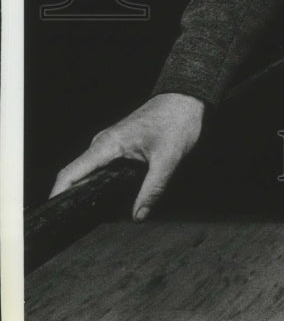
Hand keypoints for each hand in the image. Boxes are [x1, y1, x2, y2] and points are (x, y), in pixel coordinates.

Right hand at [49, 93, 204, 220]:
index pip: (70, 173)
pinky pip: (102, 168)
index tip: (58, 215)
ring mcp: (110, 144)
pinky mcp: (119, 146)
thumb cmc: (177, 120)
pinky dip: (102, 182)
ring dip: (90, 191)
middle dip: (76, 199)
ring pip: (91, 173)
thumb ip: (153, 189)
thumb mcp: (169, 159)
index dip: (59, 196)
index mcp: (108, 144)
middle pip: (77, 176)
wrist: (187, 98)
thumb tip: (139, 215)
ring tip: (98, 213)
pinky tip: (112, 196)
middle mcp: (103, 143)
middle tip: (84, 223)